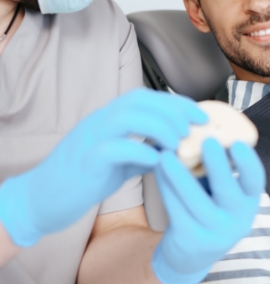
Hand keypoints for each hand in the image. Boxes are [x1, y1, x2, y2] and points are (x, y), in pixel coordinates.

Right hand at [0, 89, 206, 246]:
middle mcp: (100, 121)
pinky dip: (139, 150)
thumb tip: (173, 150)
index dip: (176, 102)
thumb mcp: (121, 160)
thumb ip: (144, 151)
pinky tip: (156, 161)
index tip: (199, 114)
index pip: (147, 98)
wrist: (45, 196)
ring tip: (178, 141)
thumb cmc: (86, 175)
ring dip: (158, 126)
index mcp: (110, 117)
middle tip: (193, 127)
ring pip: (126, 117)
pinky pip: (113, 148)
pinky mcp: (85, 160)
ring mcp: (91, 138)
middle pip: (139, 101)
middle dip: (172, 110)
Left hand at [152, 139, 265, 283]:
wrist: (193, 252)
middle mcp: (238, 218)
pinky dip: (166, 187)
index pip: (256, 181)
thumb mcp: (221, 188)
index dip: (248, 163)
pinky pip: (176, 210)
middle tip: (207, 141)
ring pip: (196, 201)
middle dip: (218, 166)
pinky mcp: (191, 240)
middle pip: (228, 192)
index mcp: (249, 199)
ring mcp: (215, 233)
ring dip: (180, 175)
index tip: (238, 143)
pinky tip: (157, 170)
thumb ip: (217, 164)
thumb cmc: (210, 205)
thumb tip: (200, 127)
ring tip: (166, 154)